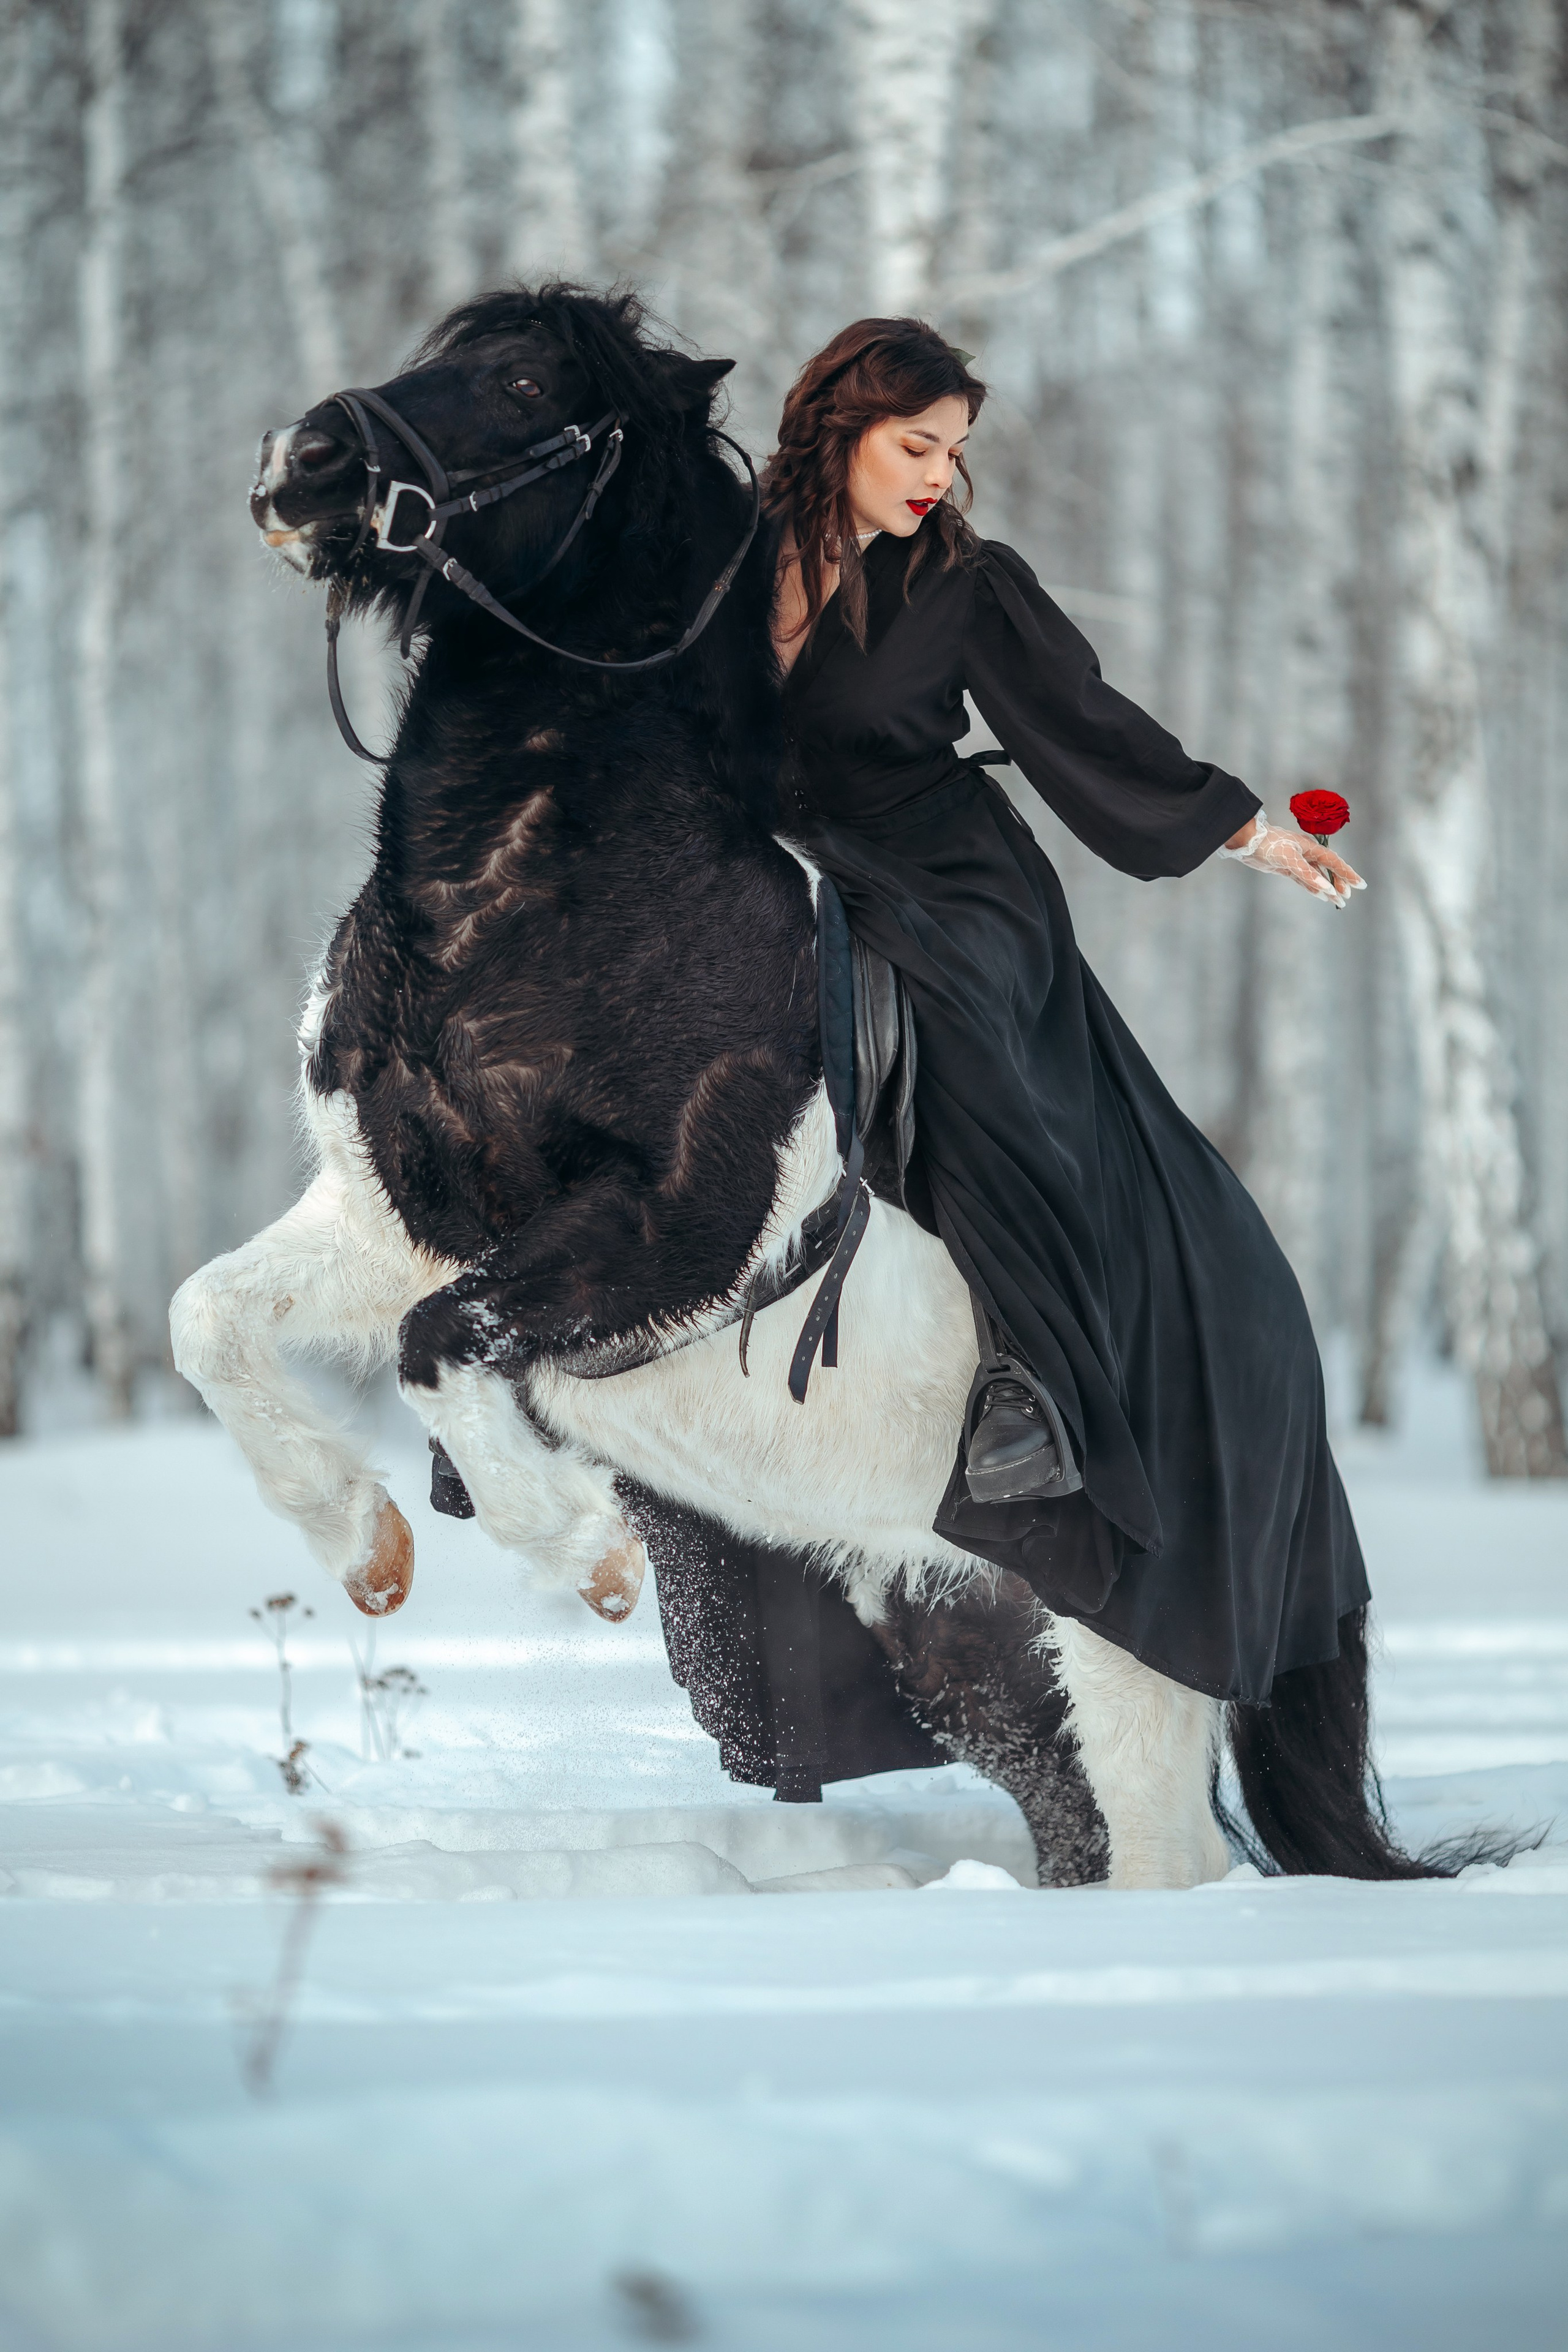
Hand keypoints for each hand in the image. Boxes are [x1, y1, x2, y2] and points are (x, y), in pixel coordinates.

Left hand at [1221, 816, 1364, 909]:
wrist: (1248, 841)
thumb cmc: (1269, 845)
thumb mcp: (1290, 860)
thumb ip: (1308, 875)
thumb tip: (1326, 888)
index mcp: (1311, 848)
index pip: (1334, 862)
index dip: (1347, 873)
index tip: (1360, 884)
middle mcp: (1306, 854)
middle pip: (1328, 870)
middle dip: (1339, 882)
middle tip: (1348, 895)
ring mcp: (1297, 861)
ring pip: (1317, 877)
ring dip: (1327, 888)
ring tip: (1338, 901)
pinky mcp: (1287, 868)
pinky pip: (1304, 880)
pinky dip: (1313, 888)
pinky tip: (1321, 896)